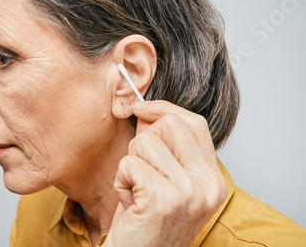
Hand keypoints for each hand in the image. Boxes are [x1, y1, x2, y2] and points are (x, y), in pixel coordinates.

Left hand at [103, 100, 226, 246]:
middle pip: (171, 124)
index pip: (194, 123)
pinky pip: (130, 163)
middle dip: (144, 139)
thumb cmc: (146, 224)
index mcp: (213, 180)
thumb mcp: (162, 182)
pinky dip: (121, 181)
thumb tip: (145, 110)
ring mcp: (189, 192)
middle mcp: (209, 185)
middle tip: (140, 171)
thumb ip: (161, 147)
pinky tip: (131, 203)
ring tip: (136, 193)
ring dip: (129, 165)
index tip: (142, 109)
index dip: (165, 109)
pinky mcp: (164, 198)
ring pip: (145, 142)